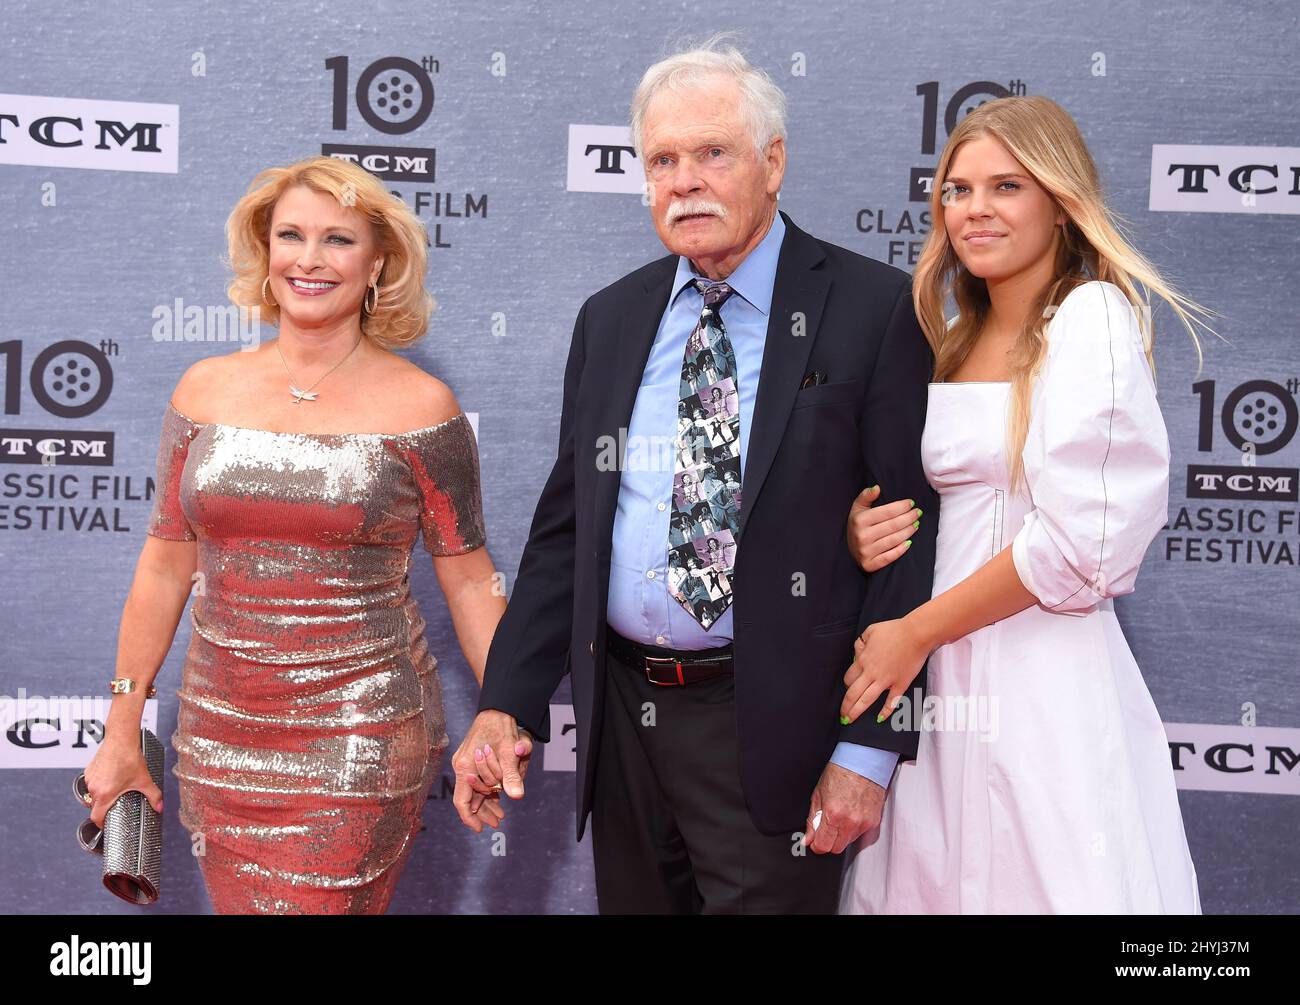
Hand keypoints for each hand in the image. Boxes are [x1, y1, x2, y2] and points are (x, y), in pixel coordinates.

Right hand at [83, 732, 162, 828]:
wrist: (121, 740)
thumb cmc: (130, 758)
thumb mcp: (144, 780)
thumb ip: (153, 796)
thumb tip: (160, 807)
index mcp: (105, 794)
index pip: (96, 817)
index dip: (101, 823)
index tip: (107, 824)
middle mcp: (94, 788)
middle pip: (95, 806)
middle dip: (104, 808)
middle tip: (115, 804)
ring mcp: (89, 779)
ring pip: (92, 794)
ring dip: (101, 795)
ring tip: (115, 789)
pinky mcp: (88, 771)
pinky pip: (91, 783)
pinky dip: (99, 784)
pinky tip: (110, 779)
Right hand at [450, 710, 532, 832]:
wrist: (498, 708)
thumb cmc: (501, 727)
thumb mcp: (509, 752)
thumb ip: (512, 775)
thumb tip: (517, 796)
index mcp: (465, 767)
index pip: (461, 801)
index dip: (470, 818)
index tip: (480, 829)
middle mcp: (462, 765)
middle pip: (470, 797)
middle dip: (484, 810)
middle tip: (499, 820)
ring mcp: (465, 761)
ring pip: (474, 789)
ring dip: (487, 801)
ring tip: (500, 813)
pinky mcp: (470, 758)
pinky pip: (477, 779)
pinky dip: (487, 788)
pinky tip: (498, 795)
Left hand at [802, 762, 885, 853]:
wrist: (863, 762)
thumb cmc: (840, 773)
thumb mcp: (818, 795)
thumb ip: (812, 820)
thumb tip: (808, 839)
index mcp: (833, 815)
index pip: (823, 846)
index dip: (816, 845)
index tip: (815, 840)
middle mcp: (850, 822)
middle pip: (836, 848)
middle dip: (829, 841)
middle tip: (826, 827)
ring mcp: (864, 823)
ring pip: (849, 842)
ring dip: (842, 835)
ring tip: (841, 815)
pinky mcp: (874, 822)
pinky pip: (861, 835)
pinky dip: (854, 829)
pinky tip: (852, 814)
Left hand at [840, 617, 929, 723]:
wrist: (915, 634)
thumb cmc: (894, 630)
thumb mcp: (871, 631)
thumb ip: (861, 642)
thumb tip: (858, 650)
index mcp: (863, 660)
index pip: (849, 678)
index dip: (846, 686)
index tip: (848, 691)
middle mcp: (871, 673)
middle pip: (853, 693)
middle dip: (846, 706)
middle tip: (842, 715)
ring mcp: (885, 680)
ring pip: (866, 700)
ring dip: (856, 711)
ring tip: (850, 720)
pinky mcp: (900, 684)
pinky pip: (891, 701)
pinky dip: (885, 711)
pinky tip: (880, 718)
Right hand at [846, 485, 922, 572]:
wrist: (849, 550)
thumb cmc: (857, 525)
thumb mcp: (857, 508)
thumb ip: (866, 496)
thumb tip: (877, 488)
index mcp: (859, 520)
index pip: (887, 512)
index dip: (902, 506)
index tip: (912, 503)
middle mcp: (862, 536)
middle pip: (893, 525)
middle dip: (909, 517)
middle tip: (918, 513)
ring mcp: (866, 551)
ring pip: (894, 540)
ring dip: (909, 531)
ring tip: (916, 524)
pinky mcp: (870, 564)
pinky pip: (890, 556)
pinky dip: (901, 549)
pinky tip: (909, 542)